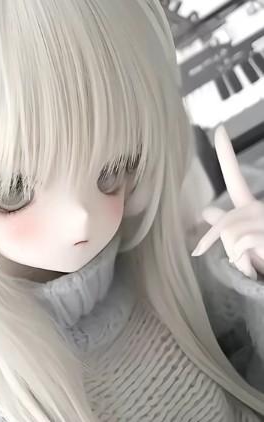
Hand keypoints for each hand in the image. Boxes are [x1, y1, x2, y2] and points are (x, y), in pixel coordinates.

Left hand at [191, 125, 263, 279]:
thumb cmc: (262, 256)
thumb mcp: (242, 241)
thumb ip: (225, 224)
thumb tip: (207, 210)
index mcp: (250, 205)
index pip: (233, 176)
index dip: (225, 153)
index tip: (220, 128)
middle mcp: (258, 207)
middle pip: (220, 222)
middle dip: (215, 243)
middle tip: (230, 259)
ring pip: (228, 234)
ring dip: (234, 256)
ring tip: (250, 265)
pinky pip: (240, 245)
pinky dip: (242, 262)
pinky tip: (253, 268)